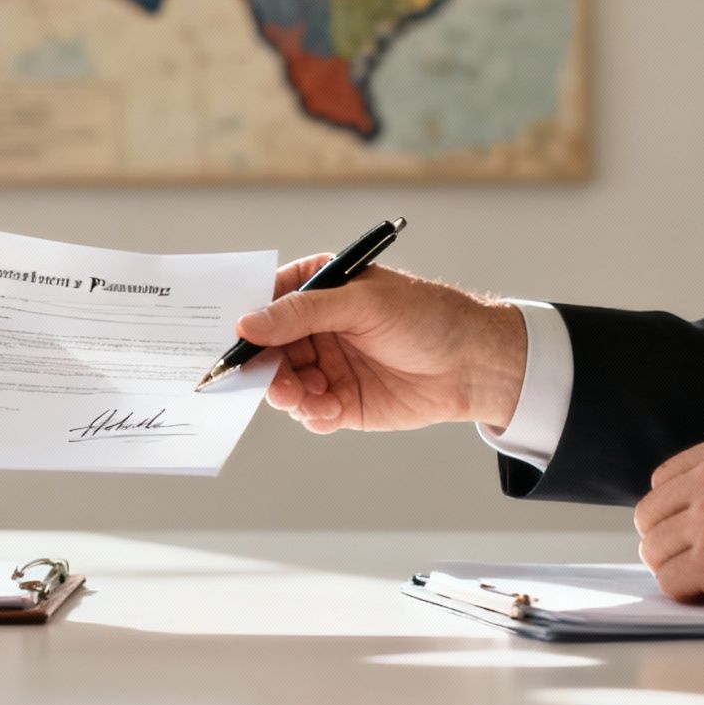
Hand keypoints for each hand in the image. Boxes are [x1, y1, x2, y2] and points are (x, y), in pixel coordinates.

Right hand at [235, 256, 527, 433]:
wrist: (475, 364)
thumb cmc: (426, 316)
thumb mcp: (361, 304)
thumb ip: (302, 314)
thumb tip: (247, 324)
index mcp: (317, 290)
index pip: (265, 302)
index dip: (244, 320)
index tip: (228, 341)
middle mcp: (316, 328)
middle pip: (268, 350)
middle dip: (264, 367)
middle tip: (269, 380)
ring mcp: (327, 366)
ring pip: (285, 385)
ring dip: (288, 394)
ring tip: (305, 396)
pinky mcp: (342, 402)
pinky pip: (310, 412)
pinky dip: (312, 414)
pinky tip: (327, 411)